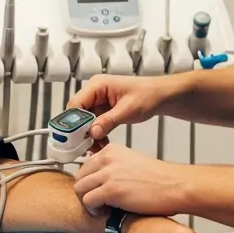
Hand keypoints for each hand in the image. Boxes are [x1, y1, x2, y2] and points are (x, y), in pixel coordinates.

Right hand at [71, 74, 185, 140]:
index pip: (76, 104)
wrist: (160, 96)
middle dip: (81, 131)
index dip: (73, 122)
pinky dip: (96, 134)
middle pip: (77, 113)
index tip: (75, 138)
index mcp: (97, 85)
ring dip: (89, 135)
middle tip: (85, 146)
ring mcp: (97, 101)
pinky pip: (93, 123)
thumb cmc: (148, 95)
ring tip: (96, 148)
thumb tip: (92, 132)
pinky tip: (101, 144)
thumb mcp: (127, 110)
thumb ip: (108, 121)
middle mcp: (94, 91)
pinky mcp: (102, 110)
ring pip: (84, 121)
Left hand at [73, 143, 192, 217]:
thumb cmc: (159, 180)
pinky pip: (88, 201)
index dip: (90, 183)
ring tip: (103, 209)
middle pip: (79, 177)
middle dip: (86, 192)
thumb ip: (113, 168)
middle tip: (99, 203)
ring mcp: (108, 173)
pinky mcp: (111, 190)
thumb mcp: (131, 164)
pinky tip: (106, 213)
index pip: (86, 166)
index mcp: (111, 150)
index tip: (98, 192)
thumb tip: (98, 180)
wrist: (176, 186)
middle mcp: (107, 158)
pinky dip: (94, 210)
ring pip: (80, 189)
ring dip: (88, 202)